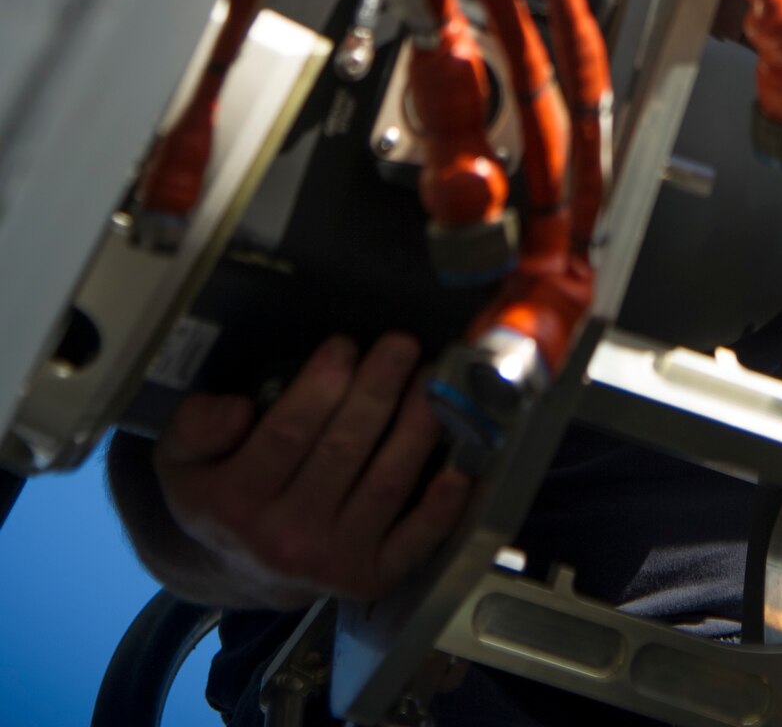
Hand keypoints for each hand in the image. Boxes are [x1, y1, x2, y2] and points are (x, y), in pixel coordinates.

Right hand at [154, 333, 467, 606]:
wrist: (240, 569)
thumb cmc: (220, 491)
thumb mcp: (180, 458)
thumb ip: (195, 425)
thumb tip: (236, 410)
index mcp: (232, 505)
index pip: (286, 435)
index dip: (321, 386)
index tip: (344, 346)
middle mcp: (283, 540)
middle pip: (342, 452)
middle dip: (377, 390)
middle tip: (400, 345)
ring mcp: (330, 563)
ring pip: (385, 485)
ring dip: (416, 427)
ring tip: (430, 379)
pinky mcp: (369, 577)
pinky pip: (412, 543)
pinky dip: (440, 509)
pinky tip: (459, 468)